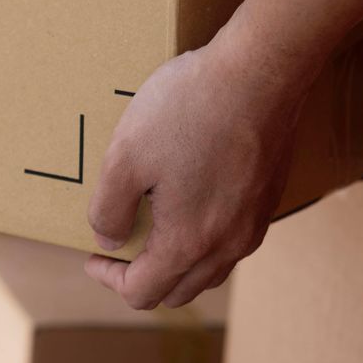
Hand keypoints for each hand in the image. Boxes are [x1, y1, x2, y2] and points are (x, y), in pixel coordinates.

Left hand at [84, 34, 307, 309]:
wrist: (260, 71)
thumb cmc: (189, 110)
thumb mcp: (125, 157)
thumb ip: (109, 208)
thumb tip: (108, 238)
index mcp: (189, 244)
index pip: (143, 292)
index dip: (110, 279)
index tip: (93, 256)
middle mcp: (229, 245)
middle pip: (179, 290)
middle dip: (143, 278)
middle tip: (120, 247)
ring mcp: (254, 224)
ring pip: (210, 269)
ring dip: (176, 262)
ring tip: (154, 229)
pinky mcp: (268, 198)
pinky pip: (233, 240)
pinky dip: (205, 239)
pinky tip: (191, 202)